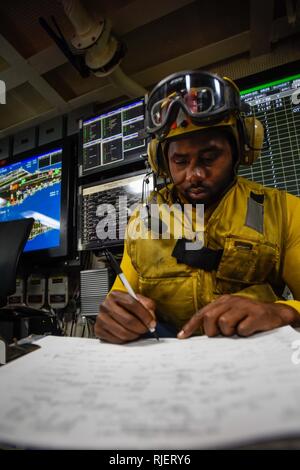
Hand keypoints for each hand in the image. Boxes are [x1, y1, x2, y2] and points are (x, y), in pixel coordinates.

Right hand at [95, 290, 155, 343]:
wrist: (113, 309)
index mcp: (116, 295)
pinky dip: (124, 340)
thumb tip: (151, 320)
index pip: (132, 305)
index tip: (151, 323)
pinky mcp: (98, 329)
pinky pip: (115, 339)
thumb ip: (148, 306)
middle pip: (128, 320)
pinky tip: (127, 334)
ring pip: (122, 332)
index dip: (145, 316)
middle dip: (141, 328)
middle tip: (145, 329)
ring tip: (137, 332)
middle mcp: (106, 305)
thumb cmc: (126, 306)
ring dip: (134, 335)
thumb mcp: (139, 300)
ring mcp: (101, 318)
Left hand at [177, 295, 299, 338]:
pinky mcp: (256, 314)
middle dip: (211, 331)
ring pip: (224, 323)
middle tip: (221, 335)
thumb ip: (216, 322)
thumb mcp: (231, 316)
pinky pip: (242, 329)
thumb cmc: (249, 319)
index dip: (190, 325)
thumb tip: (199, 337)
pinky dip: (244, 334)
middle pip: (209, 317)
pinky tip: (249, 331)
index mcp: (222, 302)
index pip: (202, 313)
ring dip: (229, 332)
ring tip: (238, 331)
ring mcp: (244, 306)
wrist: (276, 315)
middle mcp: (231, 301)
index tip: (181, 337)